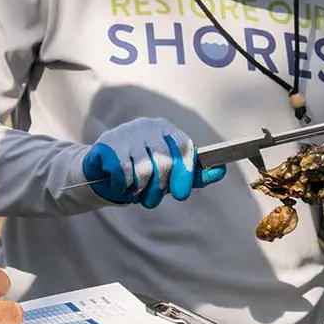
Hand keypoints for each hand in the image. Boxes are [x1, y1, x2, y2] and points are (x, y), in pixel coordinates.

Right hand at [82, 117, 225, 208]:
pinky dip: (123, 186)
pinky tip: (120, 186)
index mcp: (167, 130)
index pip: (183, 146)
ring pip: (143, 170)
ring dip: (139, 188)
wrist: (102, 167)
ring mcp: (127, 132)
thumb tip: (221, 171)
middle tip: (150, 198)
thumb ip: (193, 173)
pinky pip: (123, 172)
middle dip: (158, 186)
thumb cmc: (143, 170)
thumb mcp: (169, 172)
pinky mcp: (108, 143)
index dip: (184, 171)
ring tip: (134, 189)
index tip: (180, 194)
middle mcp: (148, 126)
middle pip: (163, 161)